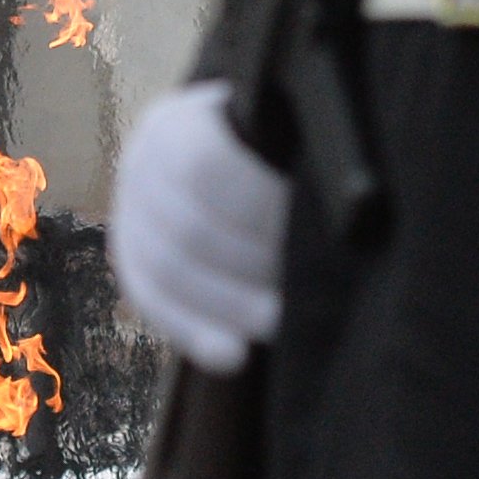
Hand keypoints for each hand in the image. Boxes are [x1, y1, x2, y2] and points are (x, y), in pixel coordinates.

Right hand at [111, 81, 292, 377]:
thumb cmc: (274, 144)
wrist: (228, 152)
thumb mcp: (282, 130)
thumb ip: (302, 151)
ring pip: (167, 272)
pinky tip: (234, 357)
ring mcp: (129, 213)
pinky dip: (193, 334)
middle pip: (189, 229)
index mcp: (181, 122)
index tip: (319, 232)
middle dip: (252, 269)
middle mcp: (141, 162)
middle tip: (308, 292)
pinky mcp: (131, 261)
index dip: (261, 208)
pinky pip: (152, 304)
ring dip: (230, 307)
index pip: (208, 166)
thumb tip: (349, 199)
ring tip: (284, 323)